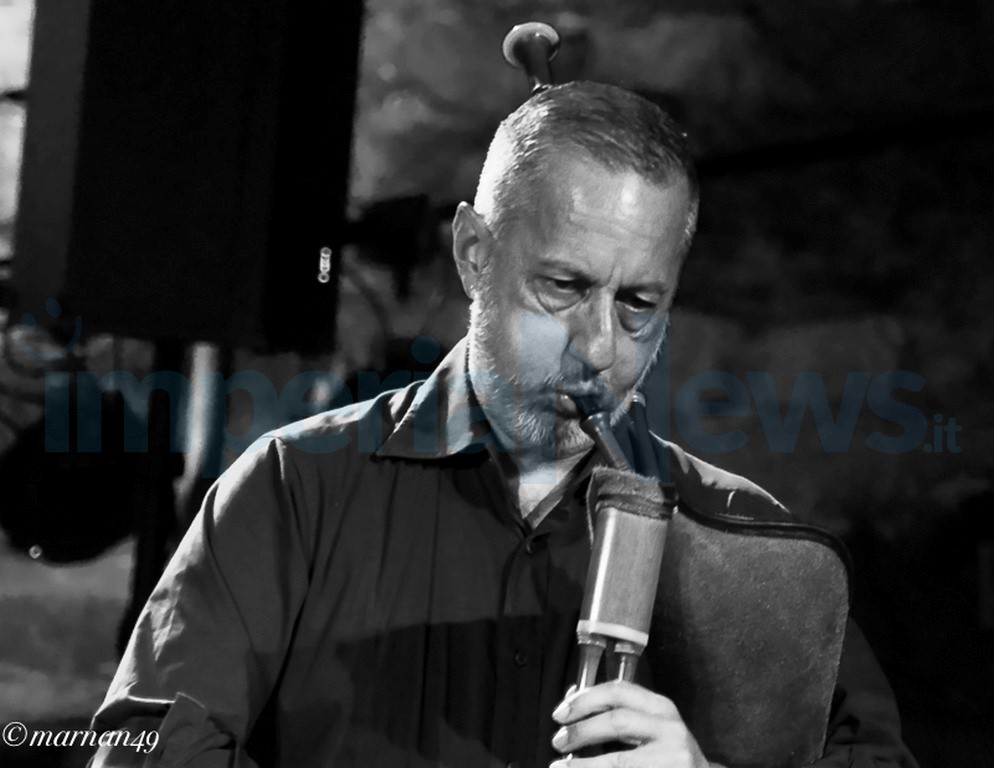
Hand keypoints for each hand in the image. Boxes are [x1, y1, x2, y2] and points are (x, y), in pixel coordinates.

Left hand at [549, 680, 718, 767]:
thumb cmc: (669, 753)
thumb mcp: (650, 726)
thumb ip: (617, 712)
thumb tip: (572, 698)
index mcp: (661, 707)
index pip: (619, 691)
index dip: (585, 699)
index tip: (560, 712)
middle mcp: (670, 729)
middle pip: (617, 721)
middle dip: (581, 730)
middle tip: (558, 741)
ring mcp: (672, 757)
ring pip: (618, 760)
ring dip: (584, 764)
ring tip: (560, 766)